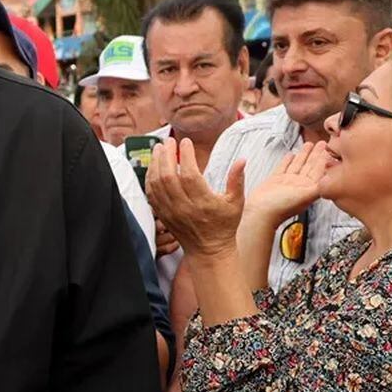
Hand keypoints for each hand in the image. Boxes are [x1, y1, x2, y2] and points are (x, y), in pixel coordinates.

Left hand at [146, 138, 245, 258]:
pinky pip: (151, 193)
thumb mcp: (236, 203)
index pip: (190, 175)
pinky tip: (154, 166)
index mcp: (203, 203)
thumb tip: (242, 160)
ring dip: (155, 163)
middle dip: (166, 155)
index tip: (186, 142)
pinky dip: (150, 177)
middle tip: (169, 141)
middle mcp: (184, 207)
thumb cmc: (224, 226)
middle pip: (168, 176)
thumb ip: (237, 180)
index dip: (186, 156)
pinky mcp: (162, 214)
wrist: (208, 251)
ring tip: (158, 148)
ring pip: (156, 183)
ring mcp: (171, 211)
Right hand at [245, 141, 327, 223]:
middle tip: (322, 143)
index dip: (325, 159)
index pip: (319, 170)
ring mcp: (287, 182)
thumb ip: (318, 188)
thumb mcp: (304, 196)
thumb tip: (331, 180)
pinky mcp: (275, 180)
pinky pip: (283, 167)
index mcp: (308, 188)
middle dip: (316, 154)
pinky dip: (288, 161)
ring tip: (308, 144)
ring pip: (298, 164)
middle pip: (310, 165)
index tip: (330, 149)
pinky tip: (290, 154)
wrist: (261, 213)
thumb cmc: (281, 208)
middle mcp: (299, 185)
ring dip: (304, 154)